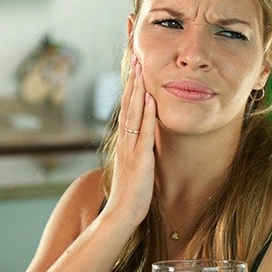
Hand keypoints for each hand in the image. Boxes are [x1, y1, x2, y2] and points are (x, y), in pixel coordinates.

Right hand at [104, 56, 155, 225]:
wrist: (121, 213)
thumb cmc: (130, 192)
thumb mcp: (134, 165)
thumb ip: (138, 149)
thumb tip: (145, 136)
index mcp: (125, 142)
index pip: (128, 109)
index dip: (131, 88)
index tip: (135, 70)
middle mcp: (125, 140)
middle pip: (128, 105)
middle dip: (133, 81)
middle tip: (136, 58)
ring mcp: (130, 148)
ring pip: (133, 113)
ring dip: (137, 90)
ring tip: (141, 69)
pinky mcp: (139, 158)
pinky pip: (143, 132)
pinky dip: (146, 114)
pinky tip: (149, 99)